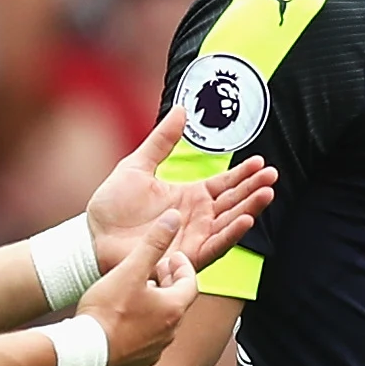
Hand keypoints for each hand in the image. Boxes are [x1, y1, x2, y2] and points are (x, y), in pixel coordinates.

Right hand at [80, 220, 194, 365]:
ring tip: (137, 294)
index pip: (190, 283)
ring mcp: (153, 353)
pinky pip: (144, 343)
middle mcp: (169, 334)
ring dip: (154, 307)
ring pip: (160, 324)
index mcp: (172, 309)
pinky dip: (140, 328)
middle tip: (156, 271)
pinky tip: (122, 321)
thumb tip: (174, 218)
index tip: (171, 257)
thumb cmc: (106, 312)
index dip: (183, 267)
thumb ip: (153, 244)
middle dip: (168, 284)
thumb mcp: (130, 270)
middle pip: (176, 303)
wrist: (83, 355)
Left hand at [84, 107, 273, 269]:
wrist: (92, 236)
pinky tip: (245, 219)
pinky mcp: (186, 255)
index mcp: (189, 196)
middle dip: (254, 189)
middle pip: (233, 201)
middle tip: (272, 176)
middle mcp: (197, 217)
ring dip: (249, 208)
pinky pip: (214, 245)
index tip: (260, 161)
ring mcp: (193, 237)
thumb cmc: (111, 206)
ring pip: (229, 222)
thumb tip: (181, 110)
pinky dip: (231, 234)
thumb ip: (161, 140)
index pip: (224, 183)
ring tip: (267, 193)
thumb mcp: (137, 165)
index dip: (243, 174)